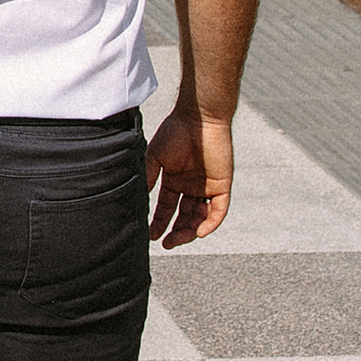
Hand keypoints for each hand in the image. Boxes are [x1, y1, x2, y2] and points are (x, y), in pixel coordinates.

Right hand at [146, 102, 233, 247]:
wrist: (199, 117)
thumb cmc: (175, 131)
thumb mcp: (155, 158)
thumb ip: (148, 178)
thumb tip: (137, 200)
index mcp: (174, 179)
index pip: (167, 207)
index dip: (160, 222)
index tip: (152, 236)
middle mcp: (191, 185)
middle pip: (185, 216)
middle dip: (176, 232)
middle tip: (166, 243)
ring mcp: (208, 186)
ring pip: (201, 216)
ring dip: (190, 231)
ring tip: (178, 239)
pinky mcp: (222, 184)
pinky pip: (218, 210)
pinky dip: (210, 223)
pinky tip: (198, 232)